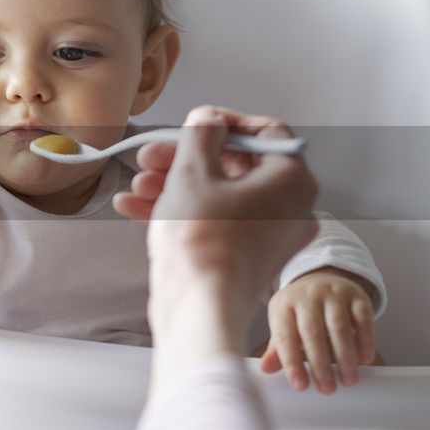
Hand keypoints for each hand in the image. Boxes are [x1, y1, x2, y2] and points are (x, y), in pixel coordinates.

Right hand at [113, 106, 318, 377]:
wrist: (198, 308)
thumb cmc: (203, 245)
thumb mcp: (192, 173)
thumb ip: (200, 135)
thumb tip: (208, 120)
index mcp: (291, 181)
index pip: (266, 133)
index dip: (225, 123)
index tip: (196, 123)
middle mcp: (289, 209)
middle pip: (236, 166)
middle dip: (186, 159)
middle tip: (153, 157)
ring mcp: (268, 237)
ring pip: (221, 196)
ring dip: (176, 185)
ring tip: (138, 186)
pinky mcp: (247, 259)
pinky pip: (217, 222)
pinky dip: (184, 212)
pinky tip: (138, 208)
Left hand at [261, 267, 376, 393]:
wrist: (322, 280)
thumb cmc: (300, 311)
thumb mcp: (284, 324)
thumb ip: (277, 348)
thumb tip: (265, 369)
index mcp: (283, 305)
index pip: (284, 336)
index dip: (291, 363)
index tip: (300, 386)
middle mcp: (307, 296)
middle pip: (312, 333)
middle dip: (320, 364)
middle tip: (327, 389)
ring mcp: (333, 294)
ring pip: (339, 327)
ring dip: (345, 357)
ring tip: (348, 380)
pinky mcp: (356, 296)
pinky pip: (363, 319)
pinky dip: (365, 341)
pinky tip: (364, 359)